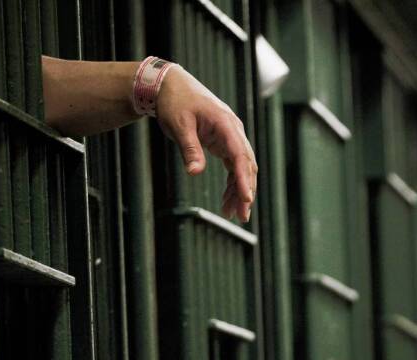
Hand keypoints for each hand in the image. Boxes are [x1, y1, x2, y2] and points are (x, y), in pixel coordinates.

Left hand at [157, 66, 256, 221]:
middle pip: (247, 166)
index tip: (246, 199)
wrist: (170, 85)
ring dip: (239, 191)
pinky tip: (227, 200)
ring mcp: (231, 137)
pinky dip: (232, 183)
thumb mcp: (179, 125)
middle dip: (246, 192)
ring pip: (242, 169)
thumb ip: (190, 149)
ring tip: (232, 213)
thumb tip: (195, 172)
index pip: (240, 156)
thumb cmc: (175, 101)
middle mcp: (234, 131)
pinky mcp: (224, 143)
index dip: (244, 179)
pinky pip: (233, 166)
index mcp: (226, 124)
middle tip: (242, 216)